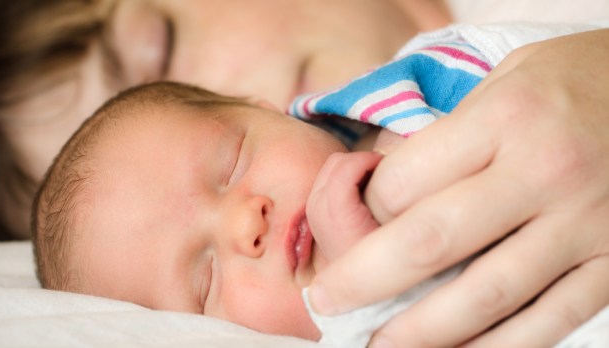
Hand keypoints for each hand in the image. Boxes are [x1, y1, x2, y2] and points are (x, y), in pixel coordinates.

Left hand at [308, 28, 608, 346]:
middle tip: (327, 301)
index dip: (368, 208)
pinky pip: (549, 321)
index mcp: (505, 118)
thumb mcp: (502, 81)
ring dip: (422, 332)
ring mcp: (584, 226)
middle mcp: (543, 173)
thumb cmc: (570, 82)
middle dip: (365, 281)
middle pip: (432, 243)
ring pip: (486, 297)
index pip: (407, 181)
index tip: (359, 218)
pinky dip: (495, 347)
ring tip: (378, 345)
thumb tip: (385, 198)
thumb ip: (447, 137)